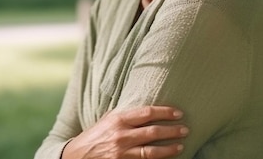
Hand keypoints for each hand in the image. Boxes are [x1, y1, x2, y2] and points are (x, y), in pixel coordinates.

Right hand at [61, 106, 187, 158]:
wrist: (77, 156)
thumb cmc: (95, 135)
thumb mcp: (108, 119)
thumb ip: (126, 114)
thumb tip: (148, 108)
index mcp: (119, 119)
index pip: (147, 113)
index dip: (165, 112)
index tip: (179, 113)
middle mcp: (121, 135)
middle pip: (153, 131)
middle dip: (172, 130)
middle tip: (185, 129)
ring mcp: (122, 152)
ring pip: (152, 151)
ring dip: (169, 148)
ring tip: (180, 146)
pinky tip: (167, 158)